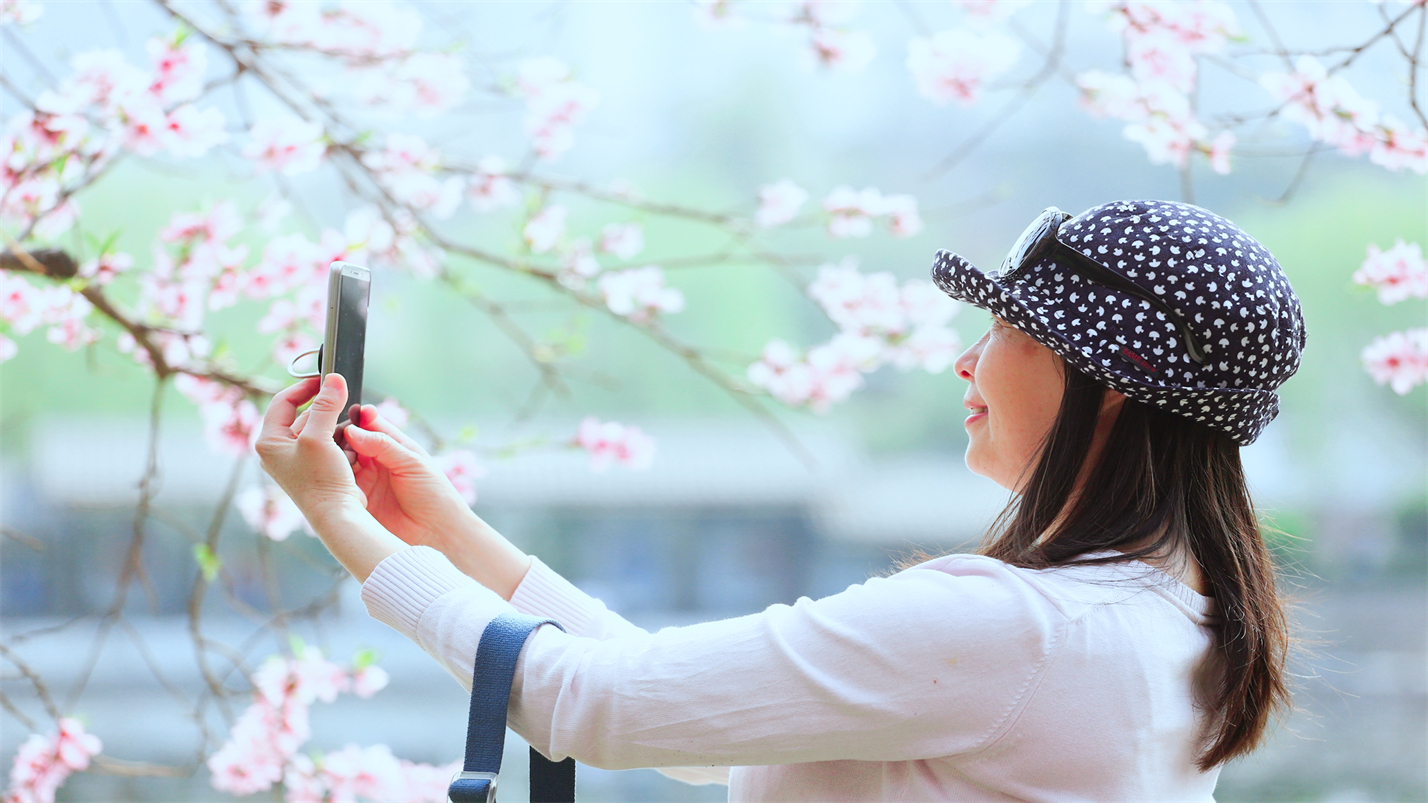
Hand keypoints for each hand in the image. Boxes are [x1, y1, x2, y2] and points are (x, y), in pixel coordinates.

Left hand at [256, 374, 365, 523]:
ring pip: (318, 430)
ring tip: (349, 430)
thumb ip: (326, 405)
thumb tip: (333, 379)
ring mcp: (296, 461)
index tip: (325, 379)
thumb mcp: (320, 437)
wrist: (337, 516)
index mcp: (269, 441)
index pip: (283, 401)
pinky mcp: (313, 469)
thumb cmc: (321, 480)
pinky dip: (340, 441)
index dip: (304, 387)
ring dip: (336, 426)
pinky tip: (350, 448)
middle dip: (326, 409)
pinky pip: (327, 444)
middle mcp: (278, 451)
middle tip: (344, 401)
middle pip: (304, 415)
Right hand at [343, 404, 532, 598]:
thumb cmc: (434, 494)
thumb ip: (383, 445)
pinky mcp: (357, 501)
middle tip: (327, 435)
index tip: (341, 413)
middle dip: (339, 438)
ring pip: (341, 463)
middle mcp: (376, 462)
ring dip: (334, 458)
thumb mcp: (412, 462)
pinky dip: (333, 480)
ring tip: (326, 454)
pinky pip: (340, 486)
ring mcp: (365, 481)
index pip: (369, 425)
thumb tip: (353, 430)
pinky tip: (327, 476)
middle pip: (350, 442)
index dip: (355, 419)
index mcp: (393, 447)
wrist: (437, 533)